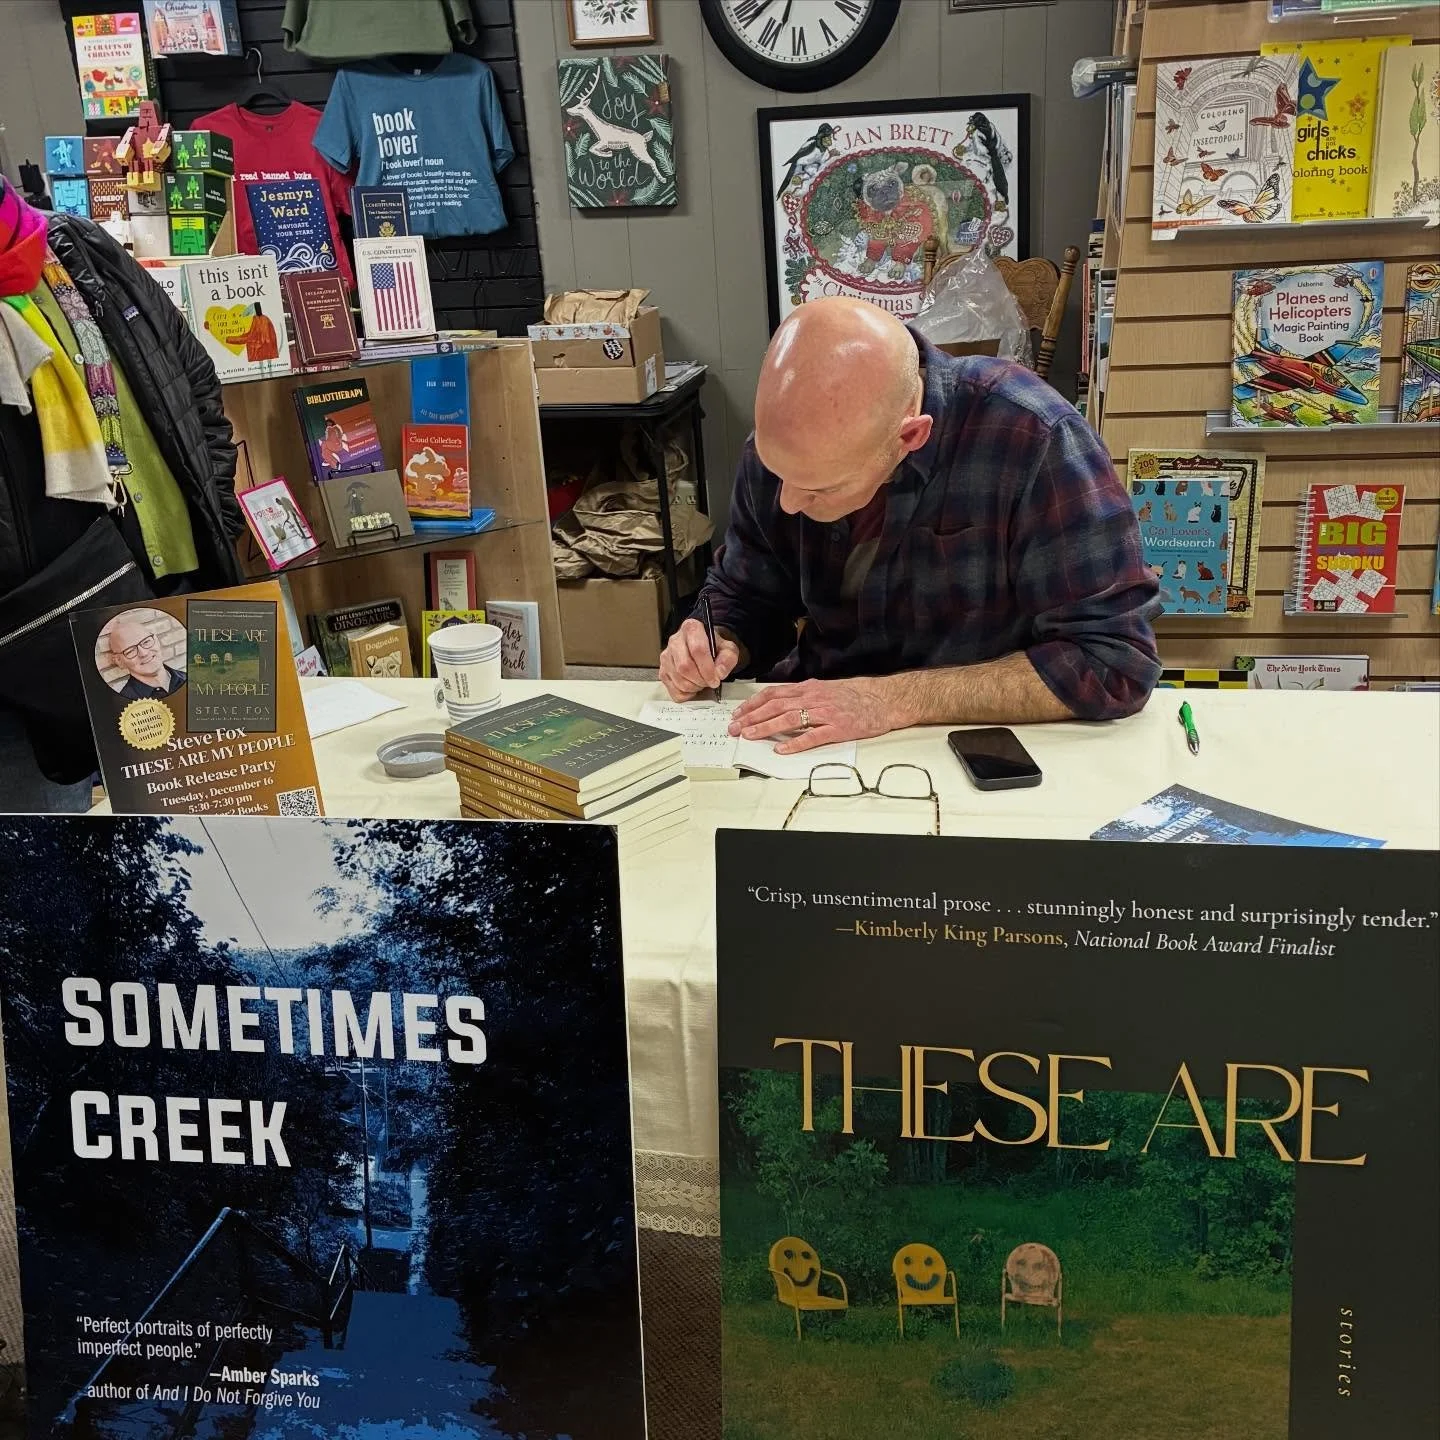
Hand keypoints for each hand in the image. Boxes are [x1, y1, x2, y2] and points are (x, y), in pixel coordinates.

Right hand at [659, 618, 739, 700]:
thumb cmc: (715, 648)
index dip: (707, 669)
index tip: (715, 679)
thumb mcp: (728, 649)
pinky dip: (686, 694)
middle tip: (710, 682)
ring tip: (702, 683)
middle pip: (684, 666)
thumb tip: (719, 673)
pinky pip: (673, 690)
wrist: (705, 649)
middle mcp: (675, 641)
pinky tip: (693, 687)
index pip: (697, 649)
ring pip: (678, 679)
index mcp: (692, 629)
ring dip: (694, 687)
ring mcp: (666, 656)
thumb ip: (728, 658)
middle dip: (700, 680)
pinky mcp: (663, 671)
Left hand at [728, 677, 900, 753]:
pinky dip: (796, 743)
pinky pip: (813, 736)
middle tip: (735, 728)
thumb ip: (804, 696)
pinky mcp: (838, 728)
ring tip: (750, 736)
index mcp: (809, 689)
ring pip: (789, 719)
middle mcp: (814, 698)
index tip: (738, 714)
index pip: (774, 694)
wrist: (886, 699)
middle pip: (775, 707)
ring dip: (766, 728)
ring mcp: (825, 713)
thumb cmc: (858, 695)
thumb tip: (781, 704)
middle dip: (751, 718)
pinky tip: (782, 749)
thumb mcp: (826, 689)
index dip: (753, 705)